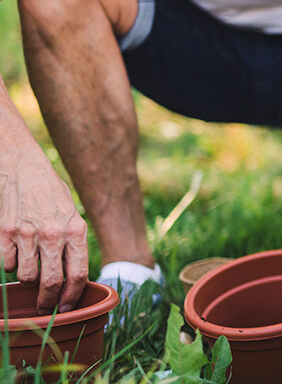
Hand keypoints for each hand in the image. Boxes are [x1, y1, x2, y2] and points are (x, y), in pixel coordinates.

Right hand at [0, 160, 87, 312]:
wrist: (23, 168)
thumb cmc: (50, 194)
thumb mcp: (71, 215)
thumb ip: (72, 243)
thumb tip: (73, 278)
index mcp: (76, 230)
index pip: (78, 274)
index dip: (72, 296)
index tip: (67, 307)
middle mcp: (53, 234)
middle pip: (52, 282)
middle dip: (48, 301)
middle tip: (45, 307)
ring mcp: (28, 234)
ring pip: (26, 277)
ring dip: (28, 280)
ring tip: (30, 270)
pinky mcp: (5, 233)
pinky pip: (6, 264)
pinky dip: (10, 265)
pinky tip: (15, 253)